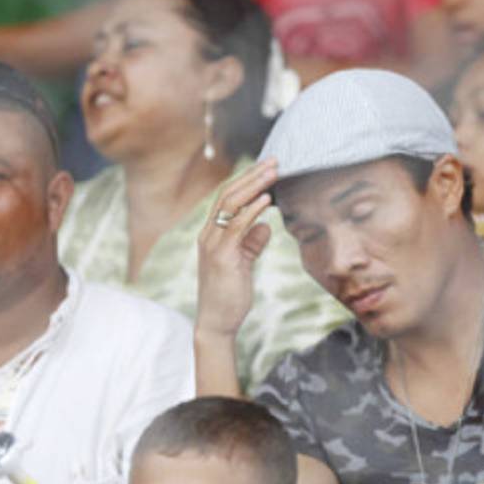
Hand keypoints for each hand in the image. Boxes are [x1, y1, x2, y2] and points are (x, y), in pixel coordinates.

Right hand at [195, 159, 277, 342]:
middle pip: (228, 194)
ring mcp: (213, 244)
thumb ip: (251, 244)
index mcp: (213, 233)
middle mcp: (209, 234)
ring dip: (254, 186)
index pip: (228, 197)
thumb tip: (265, 226)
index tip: (268, 167)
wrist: (217, 323)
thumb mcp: (243, 263)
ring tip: (273, 173)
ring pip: (231, 205)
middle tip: (275, 161)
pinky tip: (266, 200)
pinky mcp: (221, 257)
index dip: (247, 180)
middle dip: (252, 175)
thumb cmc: (230, 294)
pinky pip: (236, 227)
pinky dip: (251, 210)